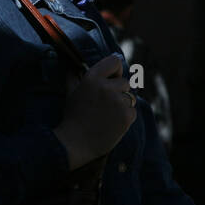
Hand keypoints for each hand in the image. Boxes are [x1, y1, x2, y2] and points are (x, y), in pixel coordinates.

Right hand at [52, 54, 136, 169]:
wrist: (74, 143)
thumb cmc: (72, 117)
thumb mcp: (71, 93)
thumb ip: (74, 76)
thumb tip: (74, 65)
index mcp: (92, 78)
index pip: (115, 61)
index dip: (116, 70)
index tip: (112, 79)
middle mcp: (106, 87)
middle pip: (125, 82)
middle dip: (118, 92)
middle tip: (105, 105)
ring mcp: (118, 101)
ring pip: (130, 97)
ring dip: (122, 105)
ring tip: (107, 116)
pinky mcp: (127, 116)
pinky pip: (133, 111)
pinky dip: (125, 118)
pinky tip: (112, 124)